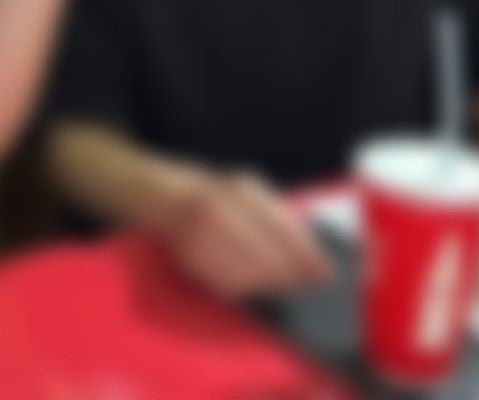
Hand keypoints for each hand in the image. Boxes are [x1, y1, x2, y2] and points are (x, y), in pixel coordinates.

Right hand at [163, 170, 331, 298]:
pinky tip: (255, 287)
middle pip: (267, 255)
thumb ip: (274, 213)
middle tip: (307, 285)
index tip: (324, 271)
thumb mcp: (244, 188)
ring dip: (270, 284)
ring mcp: (202, 235)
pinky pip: (226, 283)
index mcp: (239, 190)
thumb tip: (306, 249)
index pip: (282, 227)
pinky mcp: (190, 258)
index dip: (305, 253)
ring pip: (248, 273)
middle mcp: (220, 211)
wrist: (154, 193)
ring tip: (283, 286)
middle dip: (290, 273)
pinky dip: (245, 289)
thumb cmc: (207, 191)